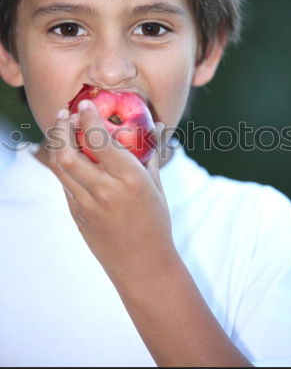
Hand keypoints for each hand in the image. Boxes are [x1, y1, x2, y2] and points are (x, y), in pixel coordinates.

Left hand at [47, 101, 175, 287]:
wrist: (141, 264)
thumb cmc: (155, 223)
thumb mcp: (157, 186)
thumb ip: (151, 154)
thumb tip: (156, 126)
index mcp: (130, 180)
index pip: (100, 140)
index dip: (89, 118)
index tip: (86, 104)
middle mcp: (105, 190)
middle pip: (68, 152)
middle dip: (62, 127)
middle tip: (65, 113)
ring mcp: (87, 204)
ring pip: (59, 166)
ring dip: (56, 142)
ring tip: (62, 128)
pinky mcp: (77, 214)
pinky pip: (64, 182)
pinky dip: (62, 162)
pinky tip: (69, 153)